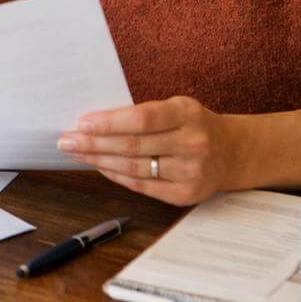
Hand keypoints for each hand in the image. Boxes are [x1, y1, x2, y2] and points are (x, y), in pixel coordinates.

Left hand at [58, 96, 242, 205]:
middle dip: (94, 143)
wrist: (233, 153)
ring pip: (134, 169)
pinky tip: (100, 166)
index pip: (142, 119)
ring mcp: (190, 172)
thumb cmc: (194, 124)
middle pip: (133, 146)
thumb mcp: (178, 107)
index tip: (82, 122)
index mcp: (187, 114)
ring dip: (99, 160)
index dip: (109, 122)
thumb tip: (96, 121)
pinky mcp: (186, 195)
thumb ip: (145, 113)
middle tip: (67, 140)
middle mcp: (192, 143)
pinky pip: (143, 186)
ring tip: (77, 152)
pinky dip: (117, 176)